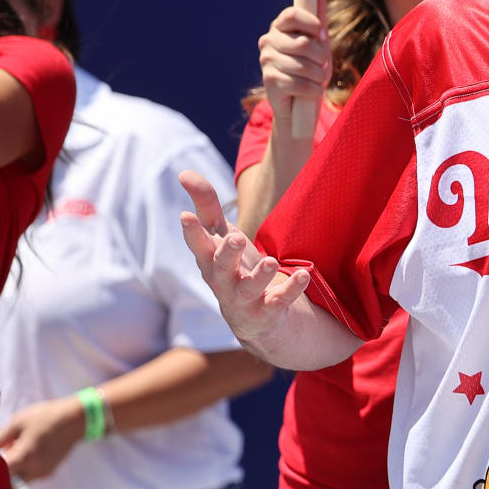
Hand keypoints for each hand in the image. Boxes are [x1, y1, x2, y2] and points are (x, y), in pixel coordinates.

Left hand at [0, 395, 86, 482]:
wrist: (75, 419)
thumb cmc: (45, 417)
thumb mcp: (18, 421)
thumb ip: (0, 437)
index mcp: (23, 457)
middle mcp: (33, 470)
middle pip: (8, 480)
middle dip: (3, 470)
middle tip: (4, 452)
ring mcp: (43, 473)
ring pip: (19, 479)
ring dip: (15, 469)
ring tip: (19, 448)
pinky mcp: (50, 472)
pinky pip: (31, 475)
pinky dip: (27, 467)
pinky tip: (31, 450)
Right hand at [179, 168, 310, 346]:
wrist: (252, 315)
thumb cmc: (232, 265)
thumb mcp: (220, 235)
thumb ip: (206, 205)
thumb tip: (183, 172)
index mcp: (210, 261)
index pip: (198, 246)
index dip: (191, 232)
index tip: (185, 215)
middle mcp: (223, 282)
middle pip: (221, 268)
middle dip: (226, 254)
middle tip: (235, 238)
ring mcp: (245, 299)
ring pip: (249, 289)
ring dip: (260, 276)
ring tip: (271, 261)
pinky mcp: (267, 310)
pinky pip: (279, 301)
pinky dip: (291, 289)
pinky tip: (304, 274)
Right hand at [259, 0, 329, 129]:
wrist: (300, 103)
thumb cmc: (312, 67)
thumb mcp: (319, 39)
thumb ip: (318, 13)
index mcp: (280, 26)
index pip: (291, 14)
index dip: (310, 24)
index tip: (320, 34)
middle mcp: (268, 40)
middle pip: (303, 43)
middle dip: (321, 57)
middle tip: (321, 65)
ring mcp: (266, 61)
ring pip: (305, 65)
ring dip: (319, 76)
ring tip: (317, 79)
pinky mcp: (269, 81)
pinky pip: (300, 83)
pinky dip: (313, 90)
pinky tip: (310, 91)